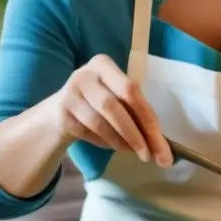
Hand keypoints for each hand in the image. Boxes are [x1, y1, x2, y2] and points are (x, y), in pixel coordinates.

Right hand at [52, 54, 171, 166]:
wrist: (59, 112)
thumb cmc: (97, 103)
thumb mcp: (117, 98)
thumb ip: (137, 113)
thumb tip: (161, 146)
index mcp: (104, 64)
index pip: (132, 91)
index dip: (149, 120)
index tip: (161, 147)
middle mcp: (85, 74)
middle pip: (116, 105)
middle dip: (136, 134)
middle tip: (148, 156)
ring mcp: (70, 93)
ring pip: (101, 122)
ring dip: (121, 141)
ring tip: (132, 151)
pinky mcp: (62, 113)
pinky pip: (88, 132)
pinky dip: (105, 142)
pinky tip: (113, 146)